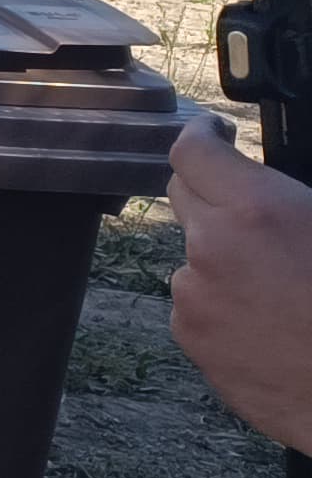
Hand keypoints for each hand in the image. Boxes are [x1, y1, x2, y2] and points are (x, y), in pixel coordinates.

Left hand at [173, 118, 311, 449]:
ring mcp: (194, 300)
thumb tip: (276, 199)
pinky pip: (199, 308)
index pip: (192, 152)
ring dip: (223, 262)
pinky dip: (224, 309)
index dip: (203, 136)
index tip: (213, 134)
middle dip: (215, 196)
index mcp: (256, 211)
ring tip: (281, 290)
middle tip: (256, 214)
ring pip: (194, 260)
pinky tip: (271, 327)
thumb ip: (292, 203)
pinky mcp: (192, 343)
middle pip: (185, 199)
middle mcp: (210, 249)